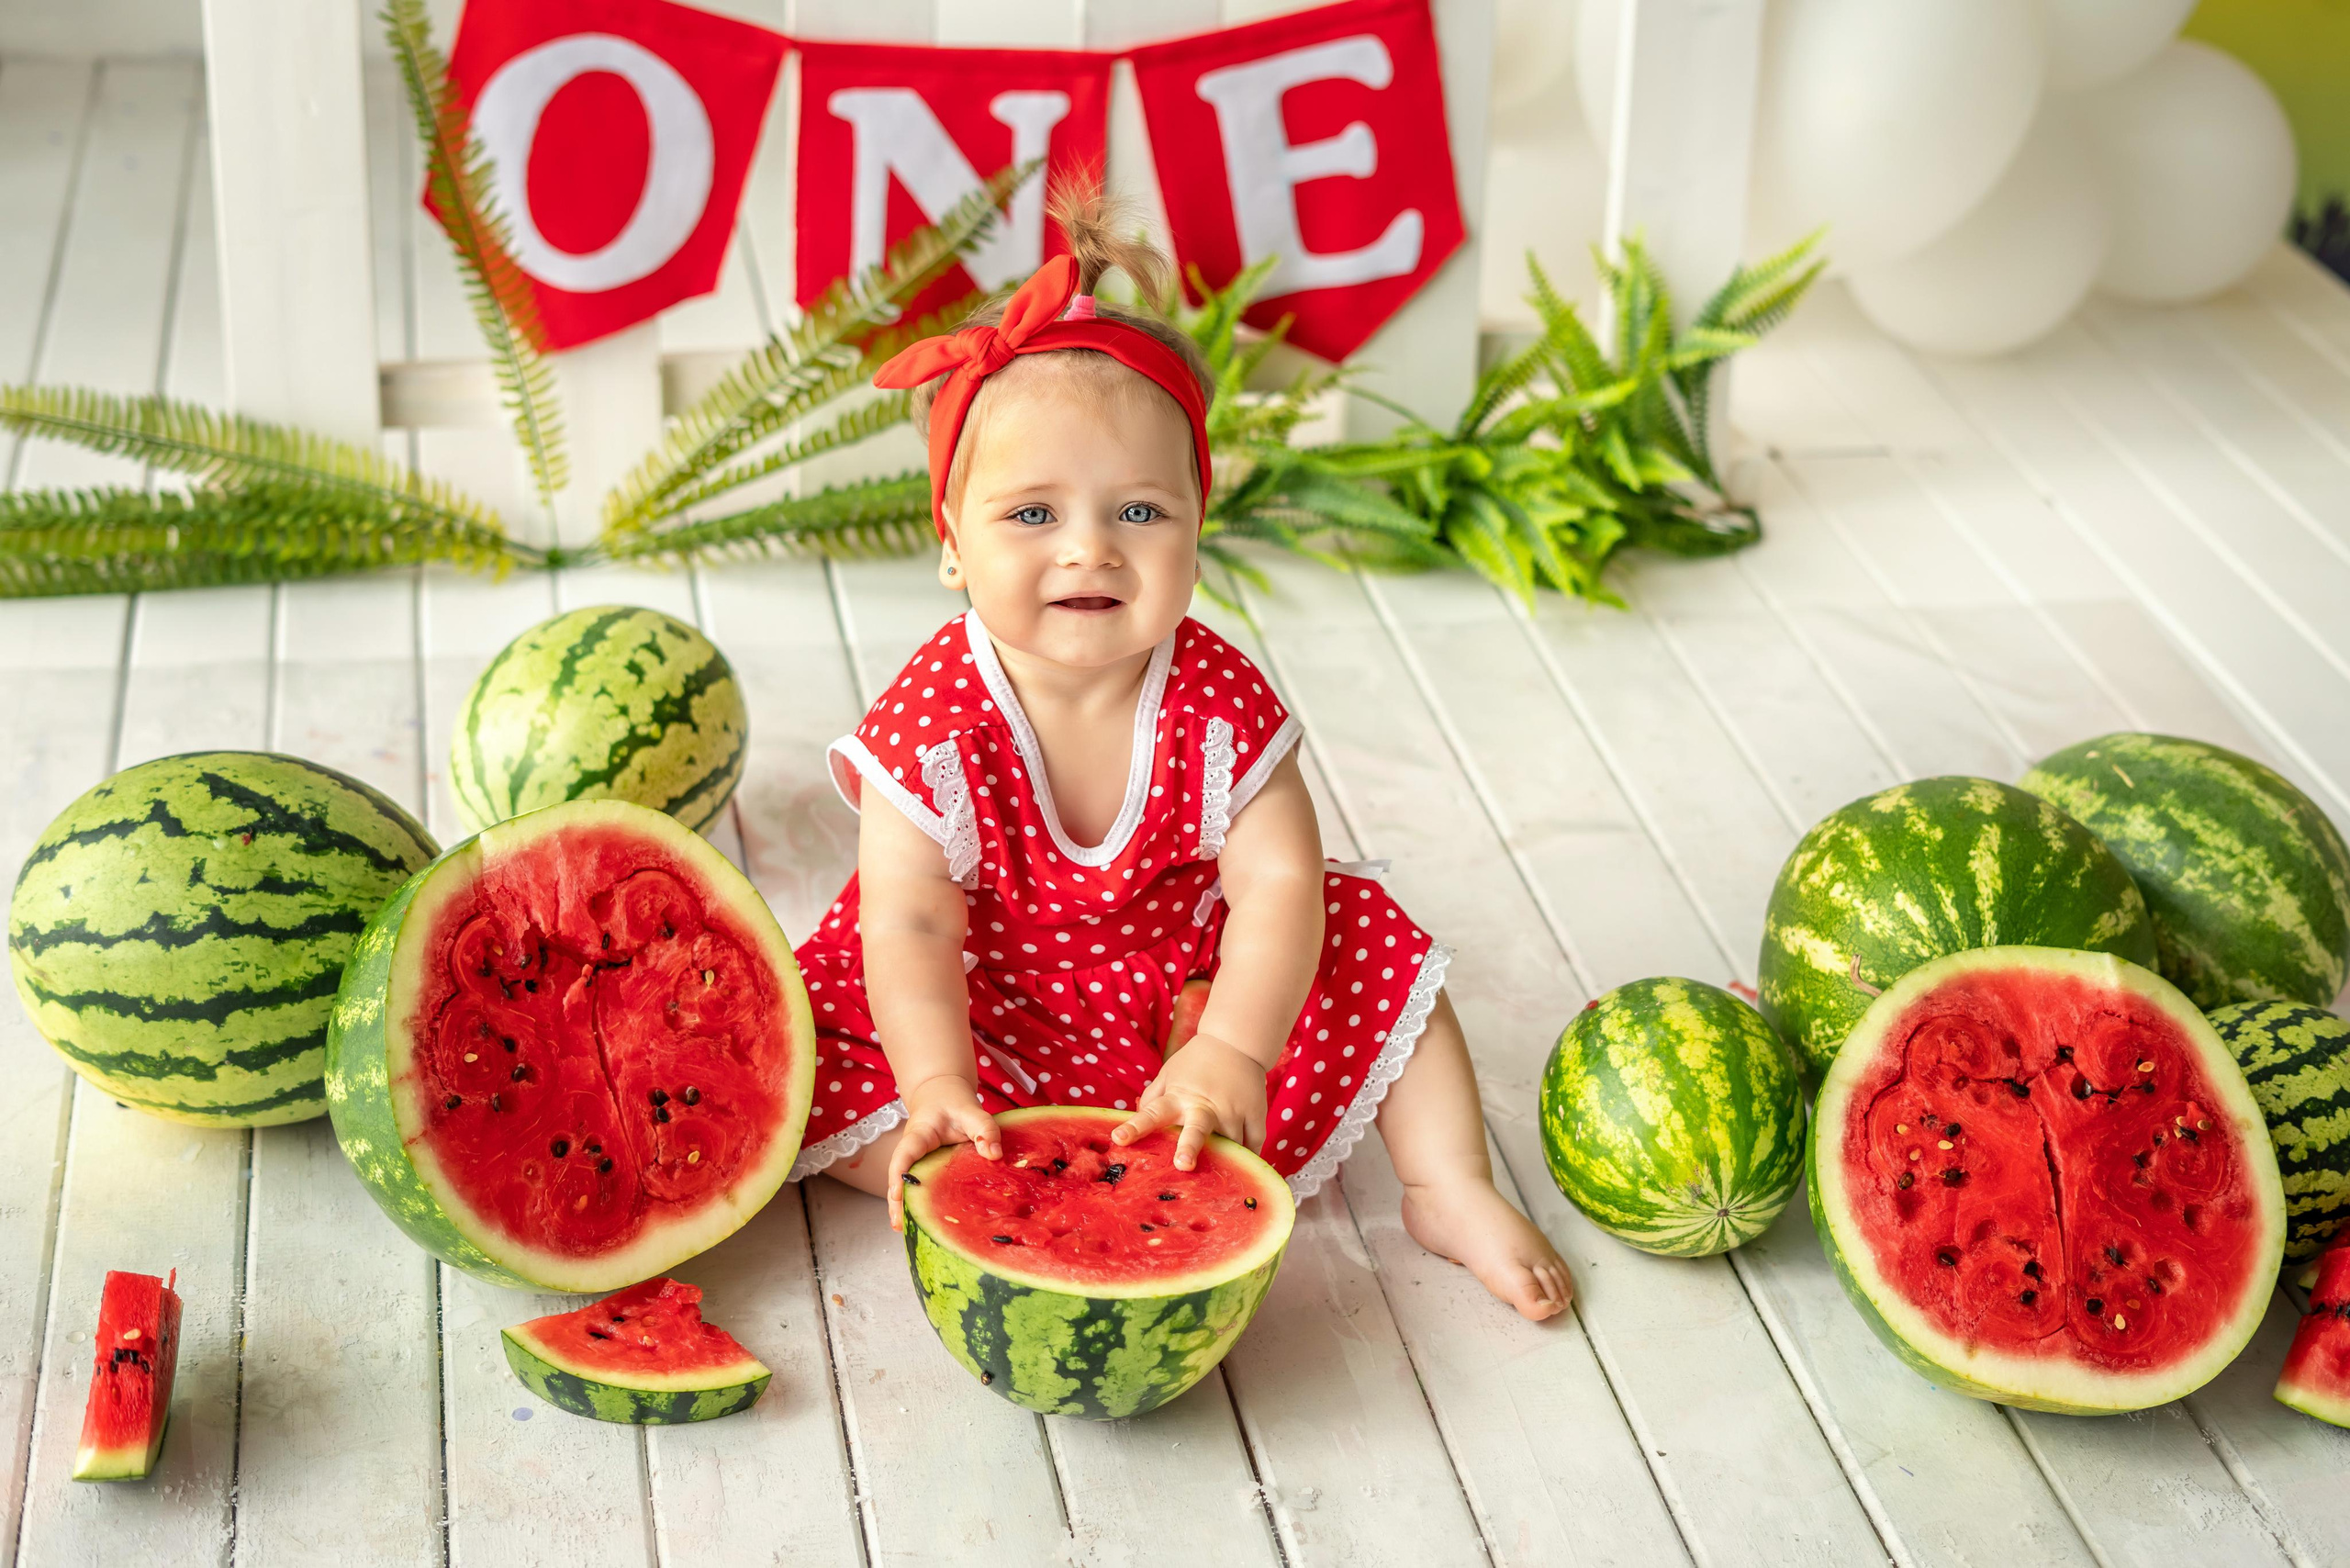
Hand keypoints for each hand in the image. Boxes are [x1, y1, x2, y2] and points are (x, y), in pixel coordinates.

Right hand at [886, 1073, 999, 1230]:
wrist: (943, 1096)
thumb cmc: (955, 1104)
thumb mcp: (972, 1111)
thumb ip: (984, 1129)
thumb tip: (995, 1155)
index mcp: (919, 1136)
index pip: (904, 1155)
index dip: (898, 1176)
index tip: (897, 1195)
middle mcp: (912, 1152)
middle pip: (899, 1177)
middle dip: (897, 1201)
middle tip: (898, 1225)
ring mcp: (916, 1163)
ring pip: (906, 1185)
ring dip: (904, 1206)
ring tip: (905, 1231)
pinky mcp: (925, 1170)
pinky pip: (919, 1186)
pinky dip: (919, 1203)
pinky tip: (924, 1222)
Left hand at [1114, 1034, 1268, 1169]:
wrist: (1236, 1041)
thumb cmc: (1196, 1062)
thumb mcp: (1169, 1074)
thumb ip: (1152, 1098)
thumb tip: (1136, 1120)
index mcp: (1179, 1097)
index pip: (1153, 1113)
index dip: (1135, 1127)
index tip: (1118, 1138)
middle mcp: (1206, 1106)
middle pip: (1196, 1130)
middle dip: (1189, 1147)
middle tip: (1183, 1165)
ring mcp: (1233, 1111)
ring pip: (1231, 1147)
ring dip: (1224, 1161)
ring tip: (1219, 1172)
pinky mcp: (1255, 1113)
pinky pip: (1254, 1145)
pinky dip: (1248, 1158)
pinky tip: (1242, 1167)